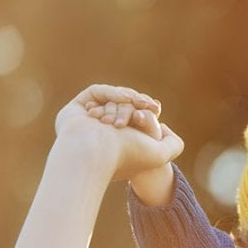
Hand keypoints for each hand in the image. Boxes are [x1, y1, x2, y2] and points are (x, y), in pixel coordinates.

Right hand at [54, 85, 181, 181]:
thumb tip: (166, 128)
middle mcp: (101, 135)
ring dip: (124, 102)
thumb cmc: (128, 155)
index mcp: (118, 147)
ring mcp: (86, 123)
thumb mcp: (161, 154)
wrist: (97, 154)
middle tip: (146, 105)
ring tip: (134, 104)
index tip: (155, 108)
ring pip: (110, 101)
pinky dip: (111, 93)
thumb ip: (173, 145)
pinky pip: (96, 92)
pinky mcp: (74, 111)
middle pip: (123, 108)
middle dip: (136, 105)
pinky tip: (124, 98)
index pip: (134, 120)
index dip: (146, 111)